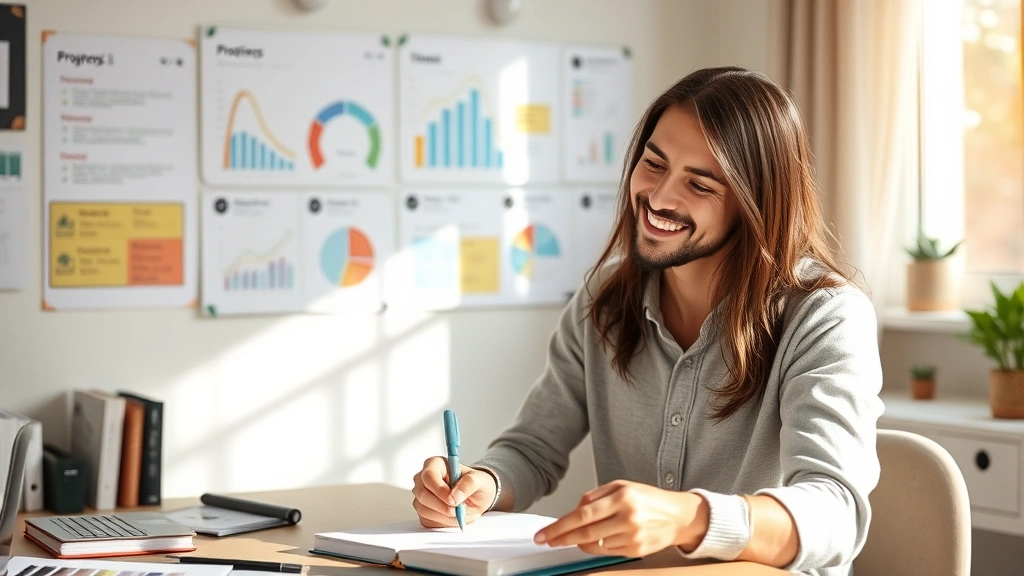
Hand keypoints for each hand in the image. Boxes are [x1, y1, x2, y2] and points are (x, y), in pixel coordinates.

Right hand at [411, 456, 496, 527]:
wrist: (477, 497)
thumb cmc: (476, 484)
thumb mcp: (480, 480)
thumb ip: (469, 484)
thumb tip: (454, 496)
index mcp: (435, 464)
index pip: (429, 476)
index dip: (439, 490)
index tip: (452, 500)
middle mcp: (424, 479)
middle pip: (423, 494)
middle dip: (442, 506)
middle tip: (458, 511)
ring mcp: (422, 496)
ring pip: (423, 510)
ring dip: (444, 516)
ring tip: (461, 513)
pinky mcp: (423, 511)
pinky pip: (427, 520)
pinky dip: (443, 523)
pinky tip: (454, 517)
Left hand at [533, 480, 704, 557]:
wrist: (678, 516)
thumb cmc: (649, 499)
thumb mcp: (621, 486)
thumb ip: (595, 496)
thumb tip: (574, 509)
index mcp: (621, 497)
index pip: (582, 515)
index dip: (560, 526)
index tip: (545, 533)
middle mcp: (627, 517)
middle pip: (585, 532)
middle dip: (562, 538)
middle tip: (548, 540)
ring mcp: (632, 535)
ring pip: (594, 544)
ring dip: (580, 542)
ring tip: (576, 536)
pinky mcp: (636, 549)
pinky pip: (607, 551)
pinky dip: (597, 546)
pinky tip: (598, 538)